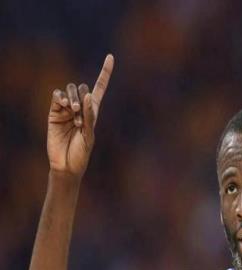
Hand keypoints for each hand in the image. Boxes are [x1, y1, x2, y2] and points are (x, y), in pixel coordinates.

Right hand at [47, 55, 113, 177]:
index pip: (100, 88)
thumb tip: (87, 96)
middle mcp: (80, 108)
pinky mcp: (54, 112)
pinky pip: (57, 96)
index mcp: (93, 112)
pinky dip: (61, 98)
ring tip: (73, 115)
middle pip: (82, 88)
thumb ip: (89, 117)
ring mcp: (66, 109)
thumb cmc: (82, 153)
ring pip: (70, 90)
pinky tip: (63, 107)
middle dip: (83, 99)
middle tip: (79, 117)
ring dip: (73, 100)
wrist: (66, 165)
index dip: (105, 72)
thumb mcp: (89, 136)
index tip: (110, 57)